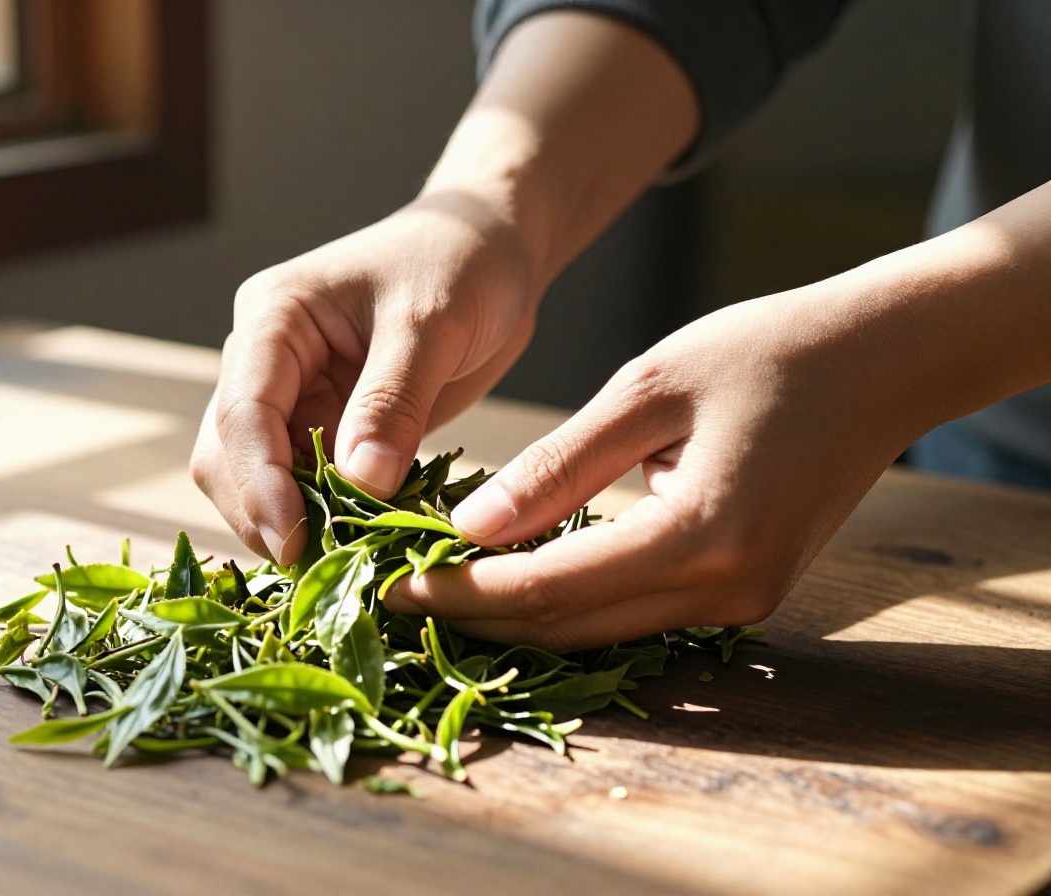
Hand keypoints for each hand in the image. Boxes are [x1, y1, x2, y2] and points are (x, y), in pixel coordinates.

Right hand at [191, 191, 540, 564]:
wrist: (492, 247)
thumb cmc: (462, 262)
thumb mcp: (431, 325)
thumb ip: (393, 402)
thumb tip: (359, 484)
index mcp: (273, 318)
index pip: (242, 414)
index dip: (260, 485)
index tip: (296, 541)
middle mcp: (264, 360)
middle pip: (228, 455)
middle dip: (263, 514)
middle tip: (320, 569)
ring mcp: (289, 396)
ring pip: (255, 479)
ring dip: (289, 523)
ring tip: (341, 563)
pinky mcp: (323, 426)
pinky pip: (304, 485)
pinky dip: (323, 518)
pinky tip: (357, 545)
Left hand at [384, 282, 937, 650]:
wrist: (886, 360)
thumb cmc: (765, 351)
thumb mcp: (647, 389)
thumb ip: (558, 466)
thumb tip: (468, 528)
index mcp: (700, 536)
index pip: (547, 589)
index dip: (458, 592)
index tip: (385, 581)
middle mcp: (725, 591)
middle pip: (569, 627)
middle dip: (474, 615)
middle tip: (389, 592)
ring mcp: (743, 604)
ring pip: (600, 631)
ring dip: (517, 615)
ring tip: (432, 584)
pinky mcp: (746, 595)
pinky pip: (636, 613)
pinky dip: (570, 600)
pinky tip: (511, 573)